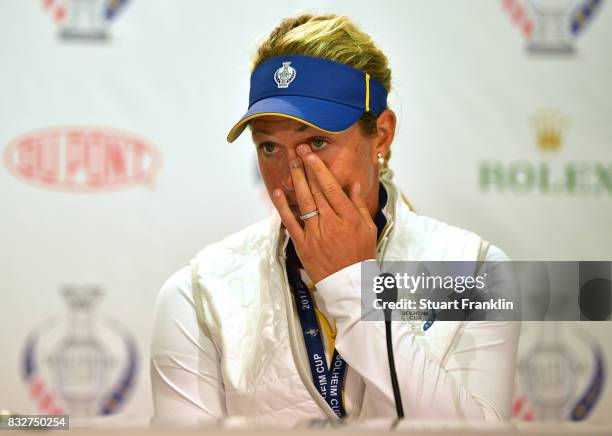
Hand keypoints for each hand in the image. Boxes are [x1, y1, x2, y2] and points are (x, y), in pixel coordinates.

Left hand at [271, 144, 377, 282]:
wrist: (350, 284)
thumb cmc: (361, 255)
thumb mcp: (368, 229)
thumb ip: (359, 206)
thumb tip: (353, 185)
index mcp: (348, 218)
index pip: (331, 188)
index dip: (319, 170)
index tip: (312, 155)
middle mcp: (331, 223)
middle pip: (316, 191)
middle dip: (306, 169)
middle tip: (298, 151)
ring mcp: (315, 234)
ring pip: (304, 202)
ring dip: (296, 181)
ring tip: (291, 163)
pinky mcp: (303, 245)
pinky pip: (291, 223)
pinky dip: (283, 207)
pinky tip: (278, 192)